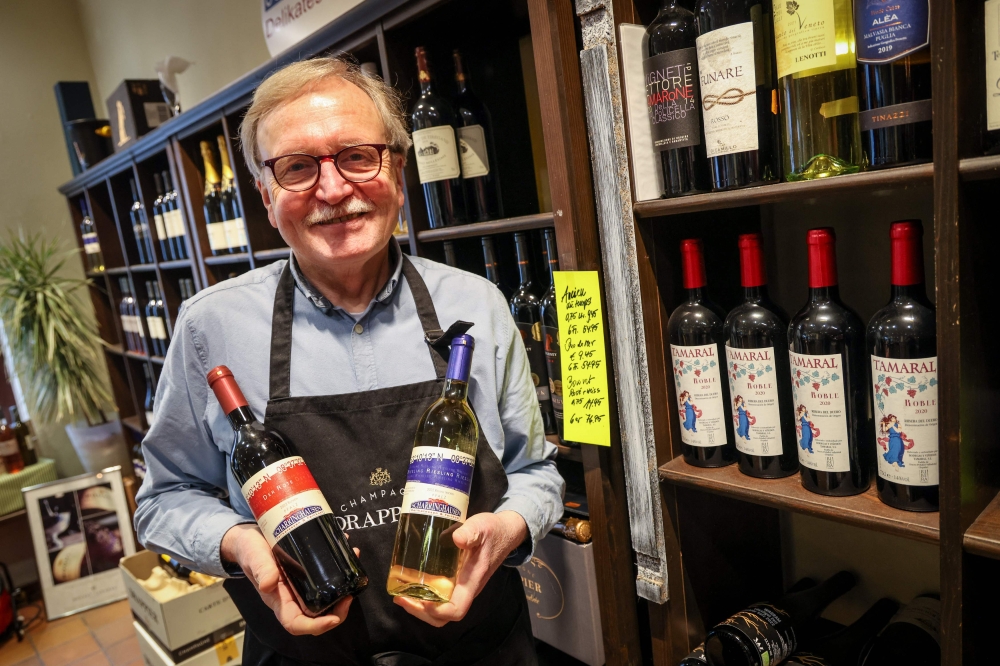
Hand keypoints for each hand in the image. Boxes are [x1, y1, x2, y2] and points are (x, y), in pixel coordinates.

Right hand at [220, 523, 357, 635]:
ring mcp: (302, 585)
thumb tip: (269, 585)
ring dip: (343, 585)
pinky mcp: (309, 571)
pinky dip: (340, 565)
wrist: (251, 538)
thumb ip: (261, 570)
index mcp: (279, 600)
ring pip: (326, 596)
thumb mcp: (255, 558)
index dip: (316, 626)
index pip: (297, 624)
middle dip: (338, 610)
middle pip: (318, 615)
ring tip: (353, 560)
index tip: (333, 619)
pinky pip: (327, 575)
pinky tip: (346, 547)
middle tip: (350, 594)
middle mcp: (293, 596)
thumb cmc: (251, 551)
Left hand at [393, 510, 526, 626]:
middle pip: (444, 616)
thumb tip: (457, 539)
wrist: (504, 532)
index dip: (437, 610)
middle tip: (401, 598)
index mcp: (472, 581)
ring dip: (420, 607)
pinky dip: (424, 596)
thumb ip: (471, 532)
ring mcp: (462, 587)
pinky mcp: (458, 582)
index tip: (419, 599)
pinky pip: (440, 597)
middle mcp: (466, 589)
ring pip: (441, 610)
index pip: (456, 609)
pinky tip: (411, 584)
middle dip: (421, 612)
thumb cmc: (493, 530)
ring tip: (401, 594)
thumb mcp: (482, 526)